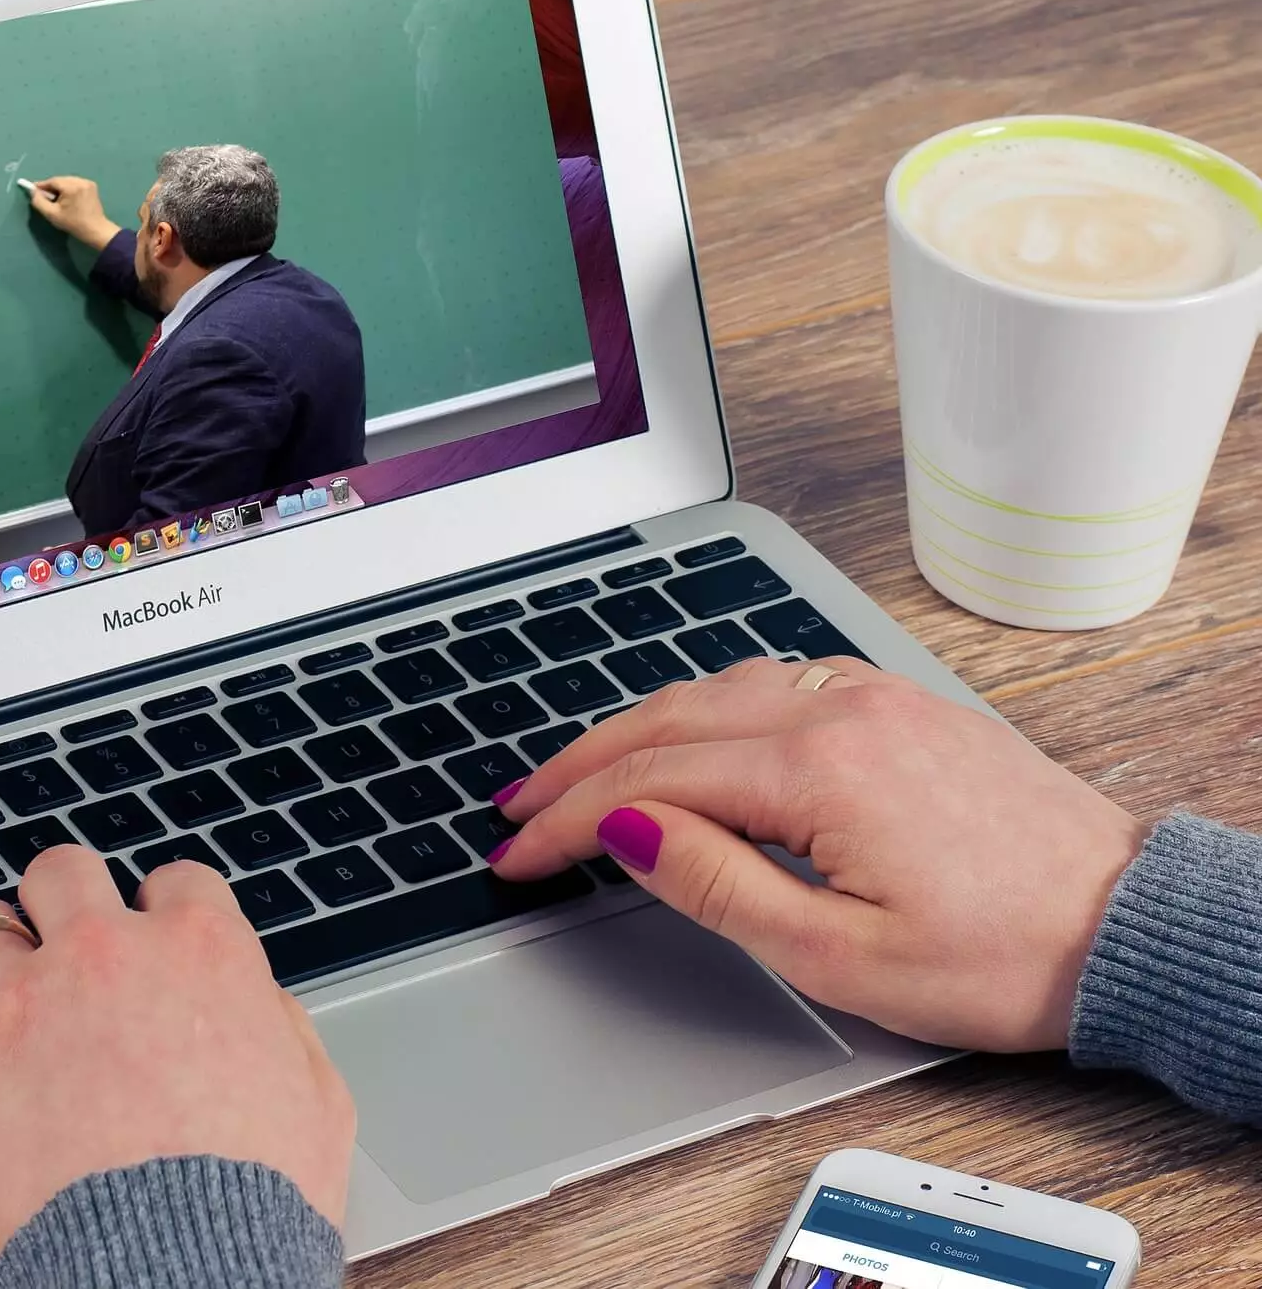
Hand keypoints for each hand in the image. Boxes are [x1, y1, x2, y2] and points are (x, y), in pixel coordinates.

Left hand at [0, 846, 354, 1277]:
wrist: (177, 1276)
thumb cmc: (254, 1206)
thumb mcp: (317, 1105)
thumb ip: (284, 1031)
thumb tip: (262, 1006)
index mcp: (199, 954)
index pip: (175, 883)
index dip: (161, 909)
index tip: (150, 932)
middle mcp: (103, 956)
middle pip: (63, 874)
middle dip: (63, 898)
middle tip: (59, 932)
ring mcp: (17, 1007)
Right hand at [25, 175, 122, 249]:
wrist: (95, 230)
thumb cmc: (73, 224)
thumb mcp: (52, 215)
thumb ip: (39, 202)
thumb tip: (32, 191)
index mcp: (72, 187)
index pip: (52, 181)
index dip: (41, 185)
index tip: (33, 190)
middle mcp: (80, 181)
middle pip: (60, 180)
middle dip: (51, 188)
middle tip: (45, 198)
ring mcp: (88, 182)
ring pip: (67, 181)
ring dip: (60, 188)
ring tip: (57, 200)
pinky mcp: (92, 186)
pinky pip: (75, 184)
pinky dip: (69, 189)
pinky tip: (68, 199)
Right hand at [490, 657, 1144, 1052]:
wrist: (1123, 924)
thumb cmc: (1000, 955)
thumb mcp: (838, 953)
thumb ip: (717, 883)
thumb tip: (624, 830)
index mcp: (817, 769)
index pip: (647, 781)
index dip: (565, 820)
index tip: (515, 853)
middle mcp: (838, 710)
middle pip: (665, 718)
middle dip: (576, 764)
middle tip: (516, 807)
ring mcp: (869, 696)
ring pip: (711, 690)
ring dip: (632, 729)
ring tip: (576, 774)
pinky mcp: (893, 703)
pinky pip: (766, 683)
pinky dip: (697, 708)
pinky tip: (679, 735)